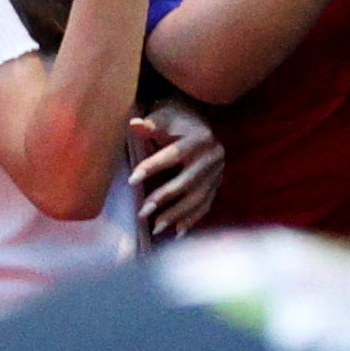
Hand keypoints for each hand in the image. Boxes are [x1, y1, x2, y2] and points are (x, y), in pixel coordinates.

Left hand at [127, 102, 228, 237]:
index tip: (131, 181)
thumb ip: (149, 125)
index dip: (152, 167)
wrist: (198, 121)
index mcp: (200, 138)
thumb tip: (133, 124)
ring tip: (156, 228)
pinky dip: (192, 219)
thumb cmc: (174, 121)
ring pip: (198, 197)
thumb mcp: (163, 117)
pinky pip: (206, 204)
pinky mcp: (218, 184)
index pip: (174, 155)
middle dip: (164, 198)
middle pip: (188, 181)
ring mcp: (218, 172)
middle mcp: (213, 156)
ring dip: (177, 214)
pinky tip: (177, 232)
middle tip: (142, 212)